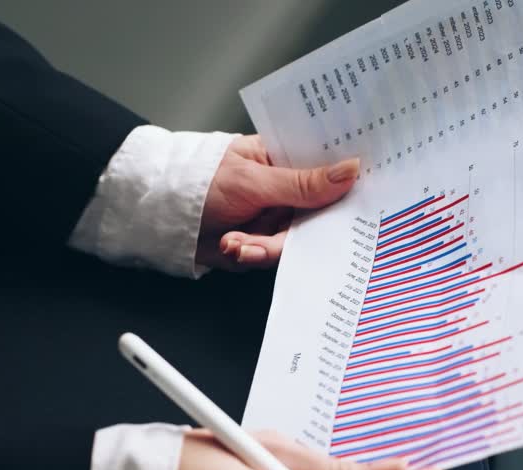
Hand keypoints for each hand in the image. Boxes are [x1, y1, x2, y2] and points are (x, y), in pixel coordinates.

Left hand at [196, 135, 360, 270]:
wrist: (159, 219)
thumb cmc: (199, 182)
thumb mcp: (254, 181)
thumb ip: (303, 183)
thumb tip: (350, 170)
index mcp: (284, 158)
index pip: (327, 167)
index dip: (345, 182)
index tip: (363, 194)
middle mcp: (283, 189)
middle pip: (316, 214)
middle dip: (297, 229)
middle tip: (275, 232)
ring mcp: (271, 217)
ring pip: (293, 241)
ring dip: (263, 246)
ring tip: (235, 242)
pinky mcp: (259, 242)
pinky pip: (271, 256)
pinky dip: (250, 255)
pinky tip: (230, 246)